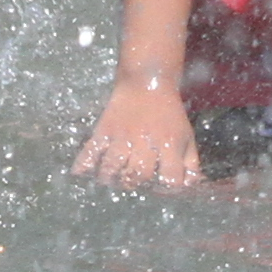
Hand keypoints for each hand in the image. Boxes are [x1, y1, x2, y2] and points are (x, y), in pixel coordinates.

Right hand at [74, 84, 198, 188]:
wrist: (148, 83)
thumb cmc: (169, 115)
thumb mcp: (186, 136)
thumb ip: (189, 163)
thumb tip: (189, 187)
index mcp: (169, 144)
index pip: (170, 177)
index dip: (167, 188)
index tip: (159, 188)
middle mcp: (145, 142)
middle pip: (138, 174)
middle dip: (135, 184)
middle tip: (131, 183)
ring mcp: (122, 136)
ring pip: (112, 166)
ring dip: (110, 178)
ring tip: (112, 179)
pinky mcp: (104, 130)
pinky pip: (91, 151)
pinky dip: (84, 164)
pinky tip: (81, 173)